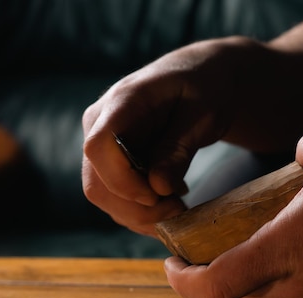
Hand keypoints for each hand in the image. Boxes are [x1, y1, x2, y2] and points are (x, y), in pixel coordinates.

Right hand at [82, 36, 285, 235]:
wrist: (201, 78)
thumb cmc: (205, 88)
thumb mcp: (204, 114)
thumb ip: (178, 148)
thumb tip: (157, 188)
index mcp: (121, 102)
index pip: (99, 148)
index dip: (123, 181)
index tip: (159, 195)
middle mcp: (100, 123)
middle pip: (97, 182)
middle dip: (136, 208)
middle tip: (179, 211)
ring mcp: (102, 145)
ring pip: (104, 196)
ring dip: (141, 214)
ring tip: (179, 207)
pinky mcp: (110, 162)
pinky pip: (115, 197)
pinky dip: (142, 211)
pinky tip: (170, 202)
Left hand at [165, 128, 302, 297]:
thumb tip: (297, 152)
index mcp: (285, 249)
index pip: (216, 284)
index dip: (183, 280)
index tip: (170, 263)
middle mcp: (300, 283)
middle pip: (236, 296)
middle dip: (212, 278)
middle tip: (202, 254)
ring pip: (269, 297)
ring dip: (250, 277)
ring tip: (250, 246)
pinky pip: (302, 294)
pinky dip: (286, 277)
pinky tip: (301, 250)